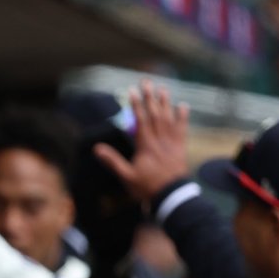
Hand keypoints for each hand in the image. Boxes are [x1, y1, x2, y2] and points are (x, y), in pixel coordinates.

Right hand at [94, 80, 190, 204]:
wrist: (171, 195)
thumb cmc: (146, 186)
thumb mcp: (126, 176)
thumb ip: (112, 161)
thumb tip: (96, 148)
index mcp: (146, 145)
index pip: (141, 120)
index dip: (136, 104)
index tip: (132, 91)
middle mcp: (160, 140)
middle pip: (155, 114)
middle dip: (150, 97)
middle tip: (147, 82)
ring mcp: (171, 143)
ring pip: (169, 118)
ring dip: (165, 103)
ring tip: (163, 89)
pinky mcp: (180, 147)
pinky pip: (182, 129)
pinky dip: (182, 117)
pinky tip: (182, 106)